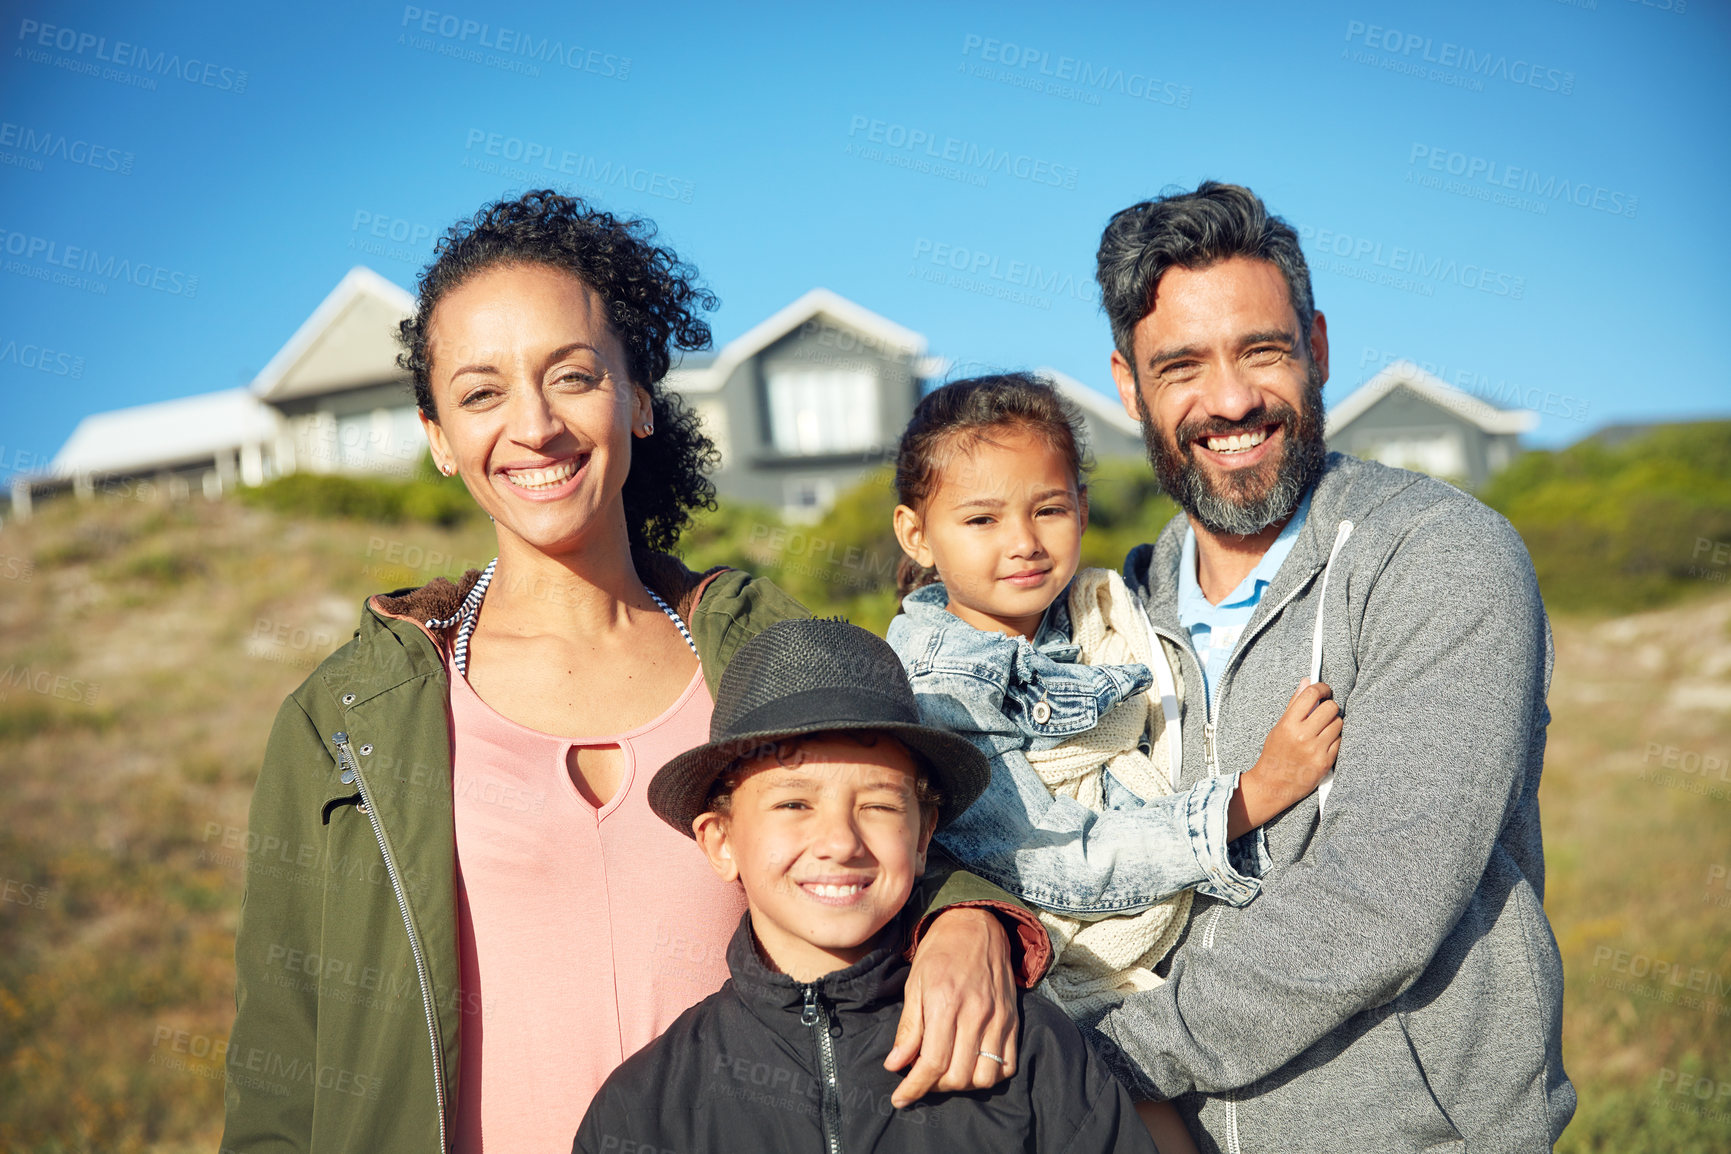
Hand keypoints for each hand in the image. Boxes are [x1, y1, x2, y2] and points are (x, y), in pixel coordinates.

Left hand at [887, 906, 1018, 1106]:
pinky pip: (1007, 1064)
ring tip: (947, 1072)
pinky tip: (972, 1065)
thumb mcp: (914, 984)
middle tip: (922, 1077)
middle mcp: (975, 1013)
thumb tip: (895, 1065)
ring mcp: (998, 1018)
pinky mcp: (1013, 1020)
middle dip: (935, 1086)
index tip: (901, 1099)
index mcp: (945, 1003)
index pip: (931, 1063)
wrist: (976, 925)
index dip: (914, 1087)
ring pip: (985, 1077)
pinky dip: (990, 1075)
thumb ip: (908, 1028)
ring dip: (963, 1085)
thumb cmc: (940, 952)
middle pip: (958, 1076)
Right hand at [1227, 680, 1341, 837]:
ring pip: (1338, 723)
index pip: (1311, 695)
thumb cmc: (1275, 754)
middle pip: (1331, 708)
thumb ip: (1294, 704)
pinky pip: (1340, 741)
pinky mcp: (1326, 762)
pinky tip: (1325, 742)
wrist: (1274, 785)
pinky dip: (1335, 739)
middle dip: (1329, 706)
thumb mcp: (1279, 727)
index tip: (1323, 690)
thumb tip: (1306, 682)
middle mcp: (1303, 736)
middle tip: (1323, 711)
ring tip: (1323, 729)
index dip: (1322, 688)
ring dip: (1333, 723)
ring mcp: (1316, 749)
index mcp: (1289, 724)